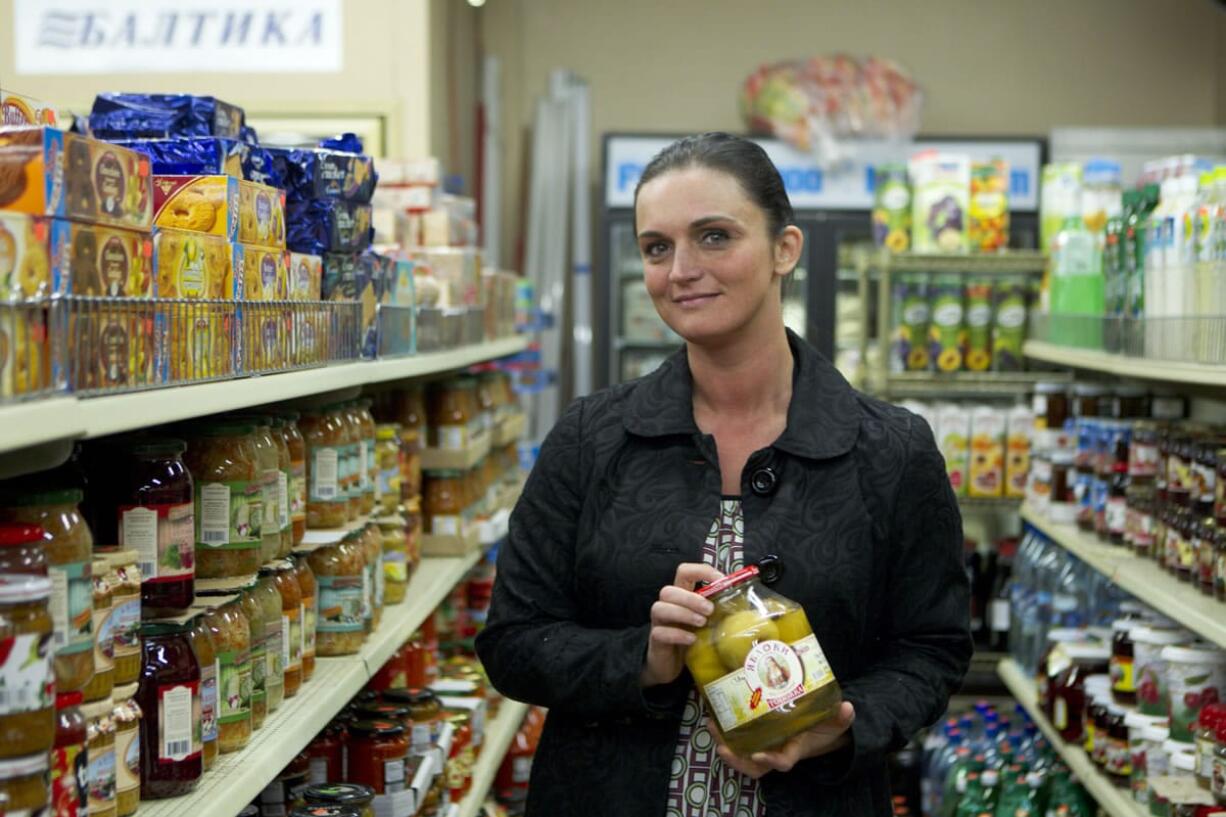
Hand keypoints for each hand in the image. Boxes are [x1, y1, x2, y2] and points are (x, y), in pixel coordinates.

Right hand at [640, 562, 723, 687]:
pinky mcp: (656, 640)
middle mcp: (667, 605)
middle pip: (668, 591)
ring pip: (660, 608)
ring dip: (683, 613)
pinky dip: (677, 634)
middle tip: (710, 610)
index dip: (701, 571)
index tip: (721, 580)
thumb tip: (745, 602)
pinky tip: (692, 640)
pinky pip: (660, 632)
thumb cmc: (690, 637)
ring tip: (701, 623)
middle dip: (690, 598)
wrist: (669, 664)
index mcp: (681, 596)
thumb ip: (718, 610)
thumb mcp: (706, 621)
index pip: (684, 572)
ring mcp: (659, 623)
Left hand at [715, 702, 855, 778]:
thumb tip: (849, 707)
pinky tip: (715, 716)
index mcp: (795, 749)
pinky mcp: (758, 736)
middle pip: (754, 766)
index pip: (782, 762)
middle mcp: (777, 751)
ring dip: (725, 744)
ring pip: (742, 755)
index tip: (759, 755)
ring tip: (711, 726)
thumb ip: (841, 717)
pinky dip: (726, 732)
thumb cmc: (825, 726)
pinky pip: (739, 740)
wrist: (818, 728)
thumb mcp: (836, 722)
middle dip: (737, 760)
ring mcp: (766, 745)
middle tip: (721, 747)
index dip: (770, 761)